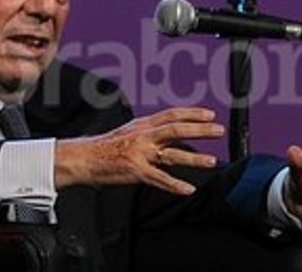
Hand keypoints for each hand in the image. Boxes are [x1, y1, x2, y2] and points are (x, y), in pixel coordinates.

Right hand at [55, 107, 223, 194]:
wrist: (83, 158)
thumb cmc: (105, 147)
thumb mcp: (128, 131)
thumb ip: (148, 132)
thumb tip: (170, 133)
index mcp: (141, 125)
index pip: (171, 115)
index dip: (191, 113)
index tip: (209, 115)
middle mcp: (142, 136)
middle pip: (176, 129)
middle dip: (199, 130)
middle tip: (218, 130)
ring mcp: (139, 153)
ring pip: (171, 154)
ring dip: (193, 158)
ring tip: (211, 161)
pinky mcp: (135, 170)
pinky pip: (159, 178)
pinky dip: (175, 185)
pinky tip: (188, 189)